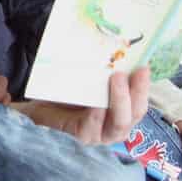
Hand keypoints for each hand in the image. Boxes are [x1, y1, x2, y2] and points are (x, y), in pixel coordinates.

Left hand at [12, 68, 149, 143]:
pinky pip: (94, 127)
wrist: (37, 109)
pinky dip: (97, 114)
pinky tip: (97, 103)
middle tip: (136, 70)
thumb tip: (112, 42)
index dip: (144, 85)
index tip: (144, 65)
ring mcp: (100, 134)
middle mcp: (115, 125)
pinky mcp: (82, 138)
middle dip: (137, 92)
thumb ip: (99, 68)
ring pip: (119, 123)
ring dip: (120, 100)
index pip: (139, 100)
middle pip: (134, 113)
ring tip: (116, 77)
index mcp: (120, 110)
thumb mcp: (85, 79)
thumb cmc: (65, 94)